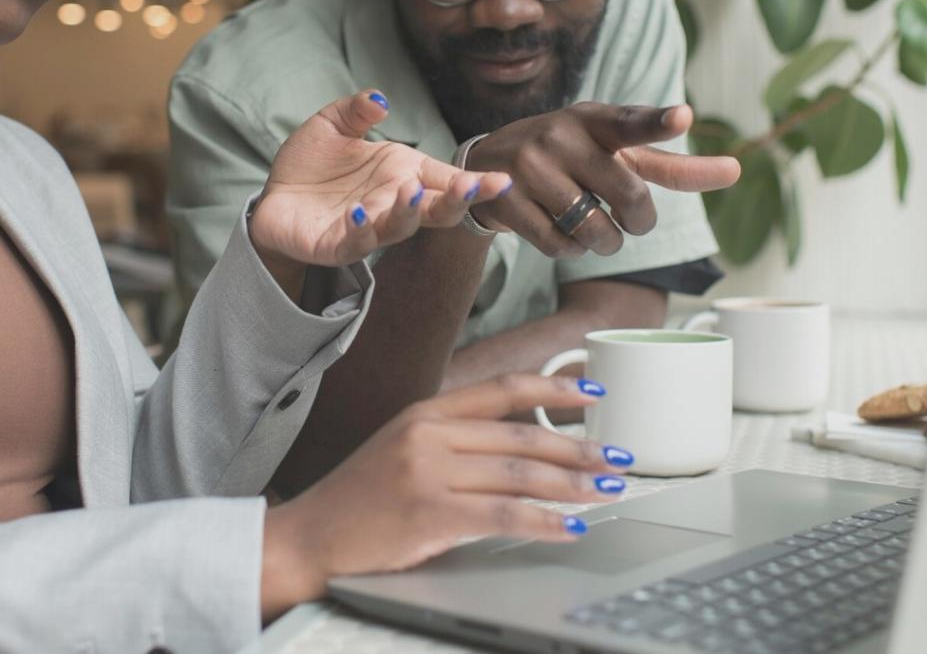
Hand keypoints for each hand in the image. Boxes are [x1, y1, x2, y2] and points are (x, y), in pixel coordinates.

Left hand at [249, 90, 511, 286]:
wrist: (275, 198)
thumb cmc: (313, 163)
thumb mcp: (332, 124)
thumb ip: (356, 111)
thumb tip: (380, 101)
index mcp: (404, 173)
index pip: (447, 179)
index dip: (476, 183)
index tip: (503, 181)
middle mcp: (394, 203)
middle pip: (437, 210)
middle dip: (457, 201)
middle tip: (471, 188)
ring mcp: (370, 228)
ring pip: (400, 227)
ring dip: (408, 212)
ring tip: (410, 191)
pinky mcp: (338, 245)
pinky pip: (356, 241)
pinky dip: (361, 229)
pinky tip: (359, 212)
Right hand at [259, 373, 633, 613]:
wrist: (308, 538)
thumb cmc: (358, 503)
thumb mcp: (402, 451)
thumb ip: (452, 442)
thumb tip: (518, 450)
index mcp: (425, 413)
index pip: (502, 389)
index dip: (553, 388)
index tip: (592, 392)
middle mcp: (428, 433)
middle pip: (521, 435)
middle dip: (578, 447)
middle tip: (617, 457)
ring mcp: (427, 471)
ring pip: (519, 473)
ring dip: (572, 483)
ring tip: (606, 489)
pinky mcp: (428, 512)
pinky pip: (502, 514)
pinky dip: (545, 521)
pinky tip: (570, 528)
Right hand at [463, 103, 740, 257]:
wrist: (490, 166)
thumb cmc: (572, 159)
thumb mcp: (615, 153)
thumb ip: (670, 165)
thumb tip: (735, 170)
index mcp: (593, 119)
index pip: (633, 122)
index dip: (660, 122)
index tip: (683, 117)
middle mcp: (561, 135)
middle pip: (628, 196)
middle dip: (639, 221)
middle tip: (631, 221)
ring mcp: (529, 165)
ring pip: (594, 229)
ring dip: (604, 242)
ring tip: (593, 228)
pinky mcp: (506, 197)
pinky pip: (560, 245)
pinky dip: (571, 250)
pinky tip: (562, 232)